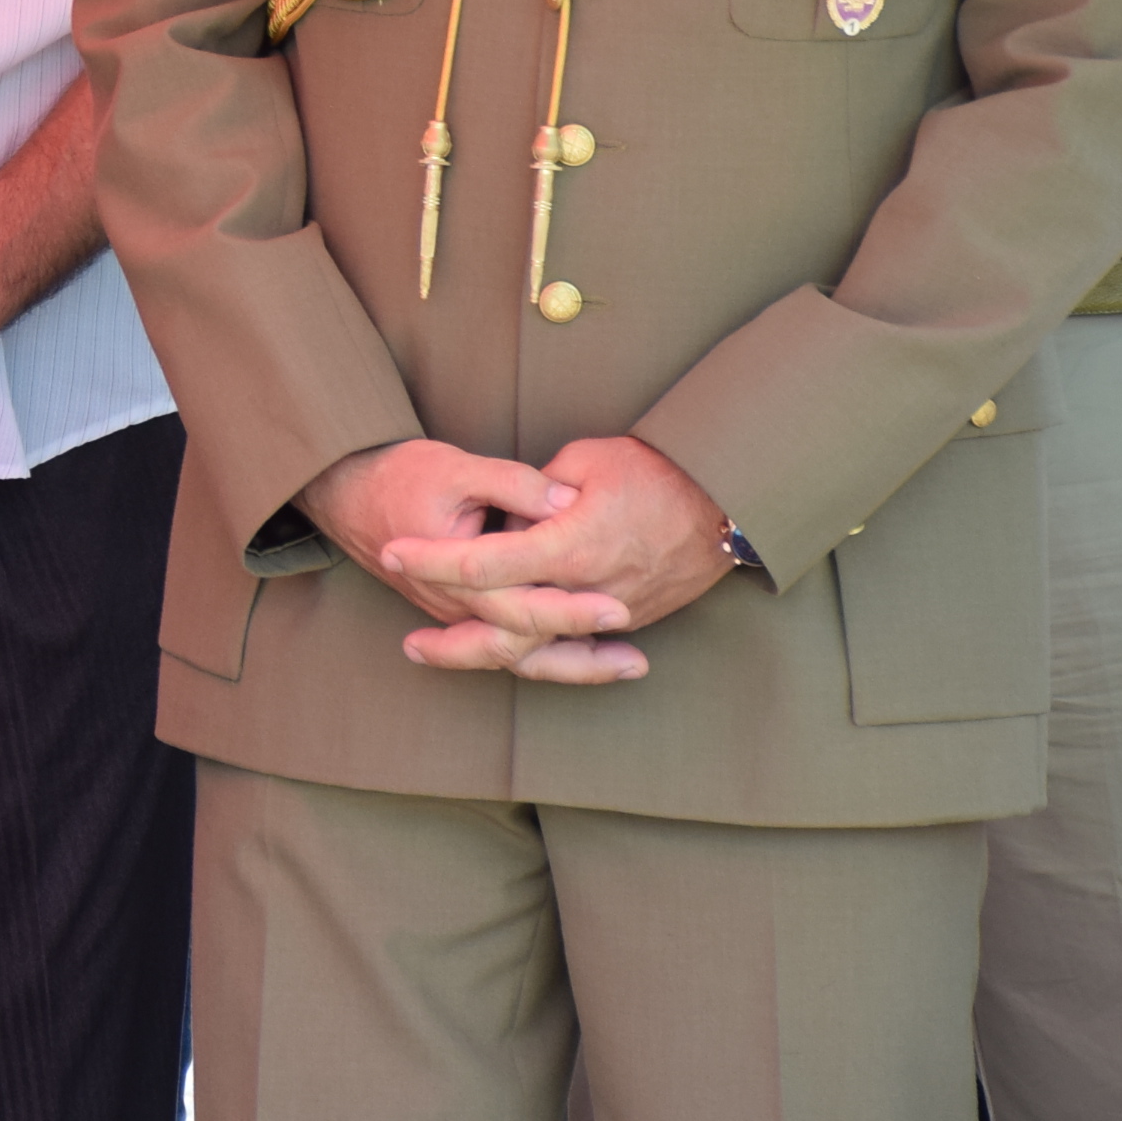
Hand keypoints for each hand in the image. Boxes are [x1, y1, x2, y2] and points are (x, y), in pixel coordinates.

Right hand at [293, 438, 638, 685]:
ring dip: (575, 666)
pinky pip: (512, 648)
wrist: (348, 494)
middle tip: (637, 656)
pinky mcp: (465, 612)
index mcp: (455, 573)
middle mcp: (457, 606)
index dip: (571, 608)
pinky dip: (554, 656)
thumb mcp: (454, 467)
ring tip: (632, 665)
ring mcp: (459, 614)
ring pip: (520, 657)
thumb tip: (567, 498)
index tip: (617, 607)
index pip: (521, 603)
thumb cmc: (399, 477)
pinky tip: (597, 652)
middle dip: (583, 653)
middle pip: (526, 643)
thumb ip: (513, 483)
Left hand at [374, 435, 735, 684]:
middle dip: (451, 641)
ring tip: (439, 658)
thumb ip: (533, 489)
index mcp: (569, 544)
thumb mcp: (585, 460)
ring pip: (538, 652)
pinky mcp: (628, 620)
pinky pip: (573, 651)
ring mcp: (610, 612)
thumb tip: (502, 514)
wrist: (727, 500)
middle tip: (408, 645)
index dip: (434, 559)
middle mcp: (586, 589)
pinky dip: (536, 660)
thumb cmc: (655, 470)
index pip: (485, 561)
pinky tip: (503, 660)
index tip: (394, 554)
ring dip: (486, 657)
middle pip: (504, 628)